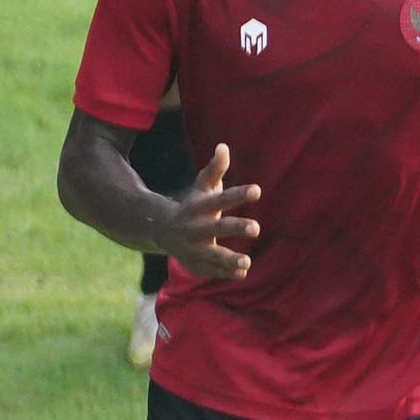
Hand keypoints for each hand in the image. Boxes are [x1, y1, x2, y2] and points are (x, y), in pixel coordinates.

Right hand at [164, 141, 259, 279]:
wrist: (161, 230)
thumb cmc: (193, 206)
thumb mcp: (202, 187)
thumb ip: (215, 169)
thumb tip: (223, 146)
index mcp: (199, 207)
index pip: (220, 199)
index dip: (238, 195)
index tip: (257, 190)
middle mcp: (195, 228)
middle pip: (216, 228)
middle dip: (235, 228)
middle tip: (256, 228)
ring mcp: (193, 248)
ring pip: (211, 255)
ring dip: (229, 259)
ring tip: (248, 262)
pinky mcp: (194, 264)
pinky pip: (210, 270)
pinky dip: (225, 273)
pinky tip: (243, 273)